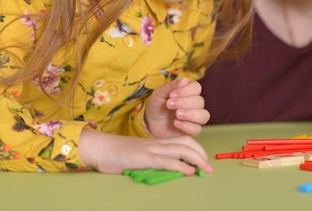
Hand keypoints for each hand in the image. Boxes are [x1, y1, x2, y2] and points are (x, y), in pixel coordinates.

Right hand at [79, 130, 212, 174]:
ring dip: (197, 159)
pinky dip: (180, 165)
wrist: (101, 148)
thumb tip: (172, 171)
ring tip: (205, 169)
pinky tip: (189, 171)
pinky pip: (166, 160)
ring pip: (181, 149)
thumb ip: (156, 161)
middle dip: (202, 155)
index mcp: (158, 142)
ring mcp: (152, 149)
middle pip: (187, 144)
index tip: (204, 160)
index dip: (197, 149)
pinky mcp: (144, 157)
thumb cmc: (119, 155)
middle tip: (209, 167)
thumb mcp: (142, 156)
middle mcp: (158, 143)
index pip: (184, 140)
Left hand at [144, 77, 209, 138]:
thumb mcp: (159, 94)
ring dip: (191, 114)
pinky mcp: (191, 131)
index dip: (186, 90)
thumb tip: (185, 79)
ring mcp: (194, 119)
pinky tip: (175, 123)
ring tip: (177, 114)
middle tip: (169, 105)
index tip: (171, 94)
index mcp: (188, 93)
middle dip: (184, 102)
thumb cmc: (156, 107)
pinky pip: (196, 129)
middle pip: (200, 101)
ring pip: (204, 115)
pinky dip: (187, 125)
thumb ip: (171, 86)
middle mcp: (194, 105)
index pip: (196, 87)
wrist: (149, 124)